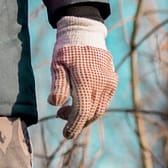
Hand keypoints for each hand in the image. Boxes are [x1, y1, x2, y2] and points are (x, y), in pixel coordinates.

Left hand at [48, 17, 116, 138]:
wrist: (84, 33)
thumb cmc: (67, 49)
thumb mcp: (57, 65)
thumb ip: (58, 85)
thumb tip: (55, 104)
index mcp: (87, 81)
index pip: (82, 112)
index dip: (73, 125)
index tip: (65, 134)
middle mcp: (102, 84)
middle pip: (92, 113)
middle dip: (77, 121)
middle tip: (60, 117)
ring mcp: (110, 83)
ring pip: (99, 109)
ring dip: (85, 115)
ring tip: (67, 110)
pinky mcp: (113, 81)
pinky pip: (104, 101)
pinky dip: (92, 106)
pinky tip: (80, 101)